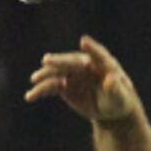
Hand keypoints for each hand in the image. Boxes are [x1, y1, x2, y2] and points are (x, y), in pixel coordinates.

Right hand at [25, 35, 139, 124]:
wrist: (108, 109)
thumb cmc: (118, 100)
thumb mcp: (119, 97)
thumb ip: (115, 88)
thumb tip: (110, 80)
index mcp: (103, 63)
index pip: (97, 54)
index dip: (91, 48)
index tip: (84, 42)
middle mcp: (85, 64)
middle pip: (71, 61)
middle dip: (59, 61)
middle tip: (46, 60)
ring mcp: (73, 74)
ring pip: (57, 73)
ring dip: (45, 76)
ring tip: (34, 80)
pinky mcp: (64, 85)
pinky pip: (50, 86)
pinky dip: (40, 90)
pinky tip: (30, 96)